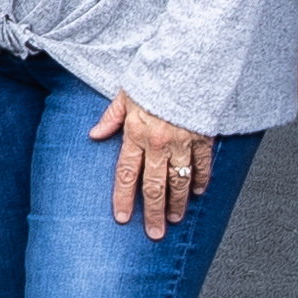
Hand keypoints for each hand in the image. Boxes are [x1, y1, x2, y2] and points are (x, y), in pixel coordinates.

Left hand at [87, 88, 212, 238]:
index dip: (123, 199)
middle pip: (154, 186)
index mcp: (136, 134)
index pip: (126, 174)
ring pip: (179, 181)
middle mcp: (158, 143)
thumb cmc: (155, 77)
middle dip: (153, 213)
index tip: (122, 218)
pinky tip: (198, 192)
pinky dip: (200, 180)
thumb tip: (94, 134)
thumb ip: (111, 117)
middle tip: (154, 233)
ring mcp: (183, 142)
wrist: (188, 63)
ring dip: (176, 203)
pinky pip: (202, 166)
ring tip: (174, 219)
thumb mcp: (126, 94)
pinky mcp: (203, 138)